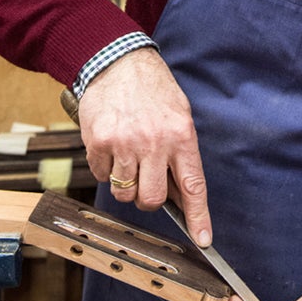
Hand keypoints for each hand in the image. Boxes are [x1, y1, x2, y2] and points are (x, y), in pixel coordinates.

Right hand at [78, 47, 211, 245]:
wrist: (116, 61)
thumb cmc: (153, 91)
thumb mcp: (180, 116)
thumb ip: (181, 155)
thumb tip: (181, 197)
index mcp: (181, 136)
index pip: (193, 186)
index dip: (199, 218)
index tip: (204, 240)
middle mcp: (153, 142)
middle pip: (152, 199)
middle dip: (149, 200)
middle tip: (147, 185)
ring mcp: (123, 143)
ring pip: (123, 192)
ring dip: (125, 184)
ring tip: (127, 159)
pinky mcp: (98, 142)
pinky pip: (100, 175)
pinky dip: (104, 169)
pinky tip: (111, 146)